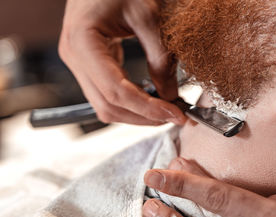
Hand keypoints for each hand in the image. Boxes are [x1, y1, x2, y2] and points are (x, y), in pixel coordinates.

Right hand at [59, 0, 185, 124]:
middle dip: (145, 117)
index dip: (148, 109)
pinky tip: (153, 99)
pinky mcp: (89, 65)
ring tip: (167, 110)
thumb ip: (160, 56)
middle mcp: (74, 57)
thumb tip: (170, 95)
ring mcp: (79, 63)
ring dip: (138, 114)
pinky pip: (108, 95)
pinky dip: (132, 103)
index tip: (176, 114)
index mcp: (83, 43)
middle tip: (176, 116)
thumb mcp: (148, 14)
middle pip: (109, 106)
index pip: (116, 91)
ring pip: (107, 106)